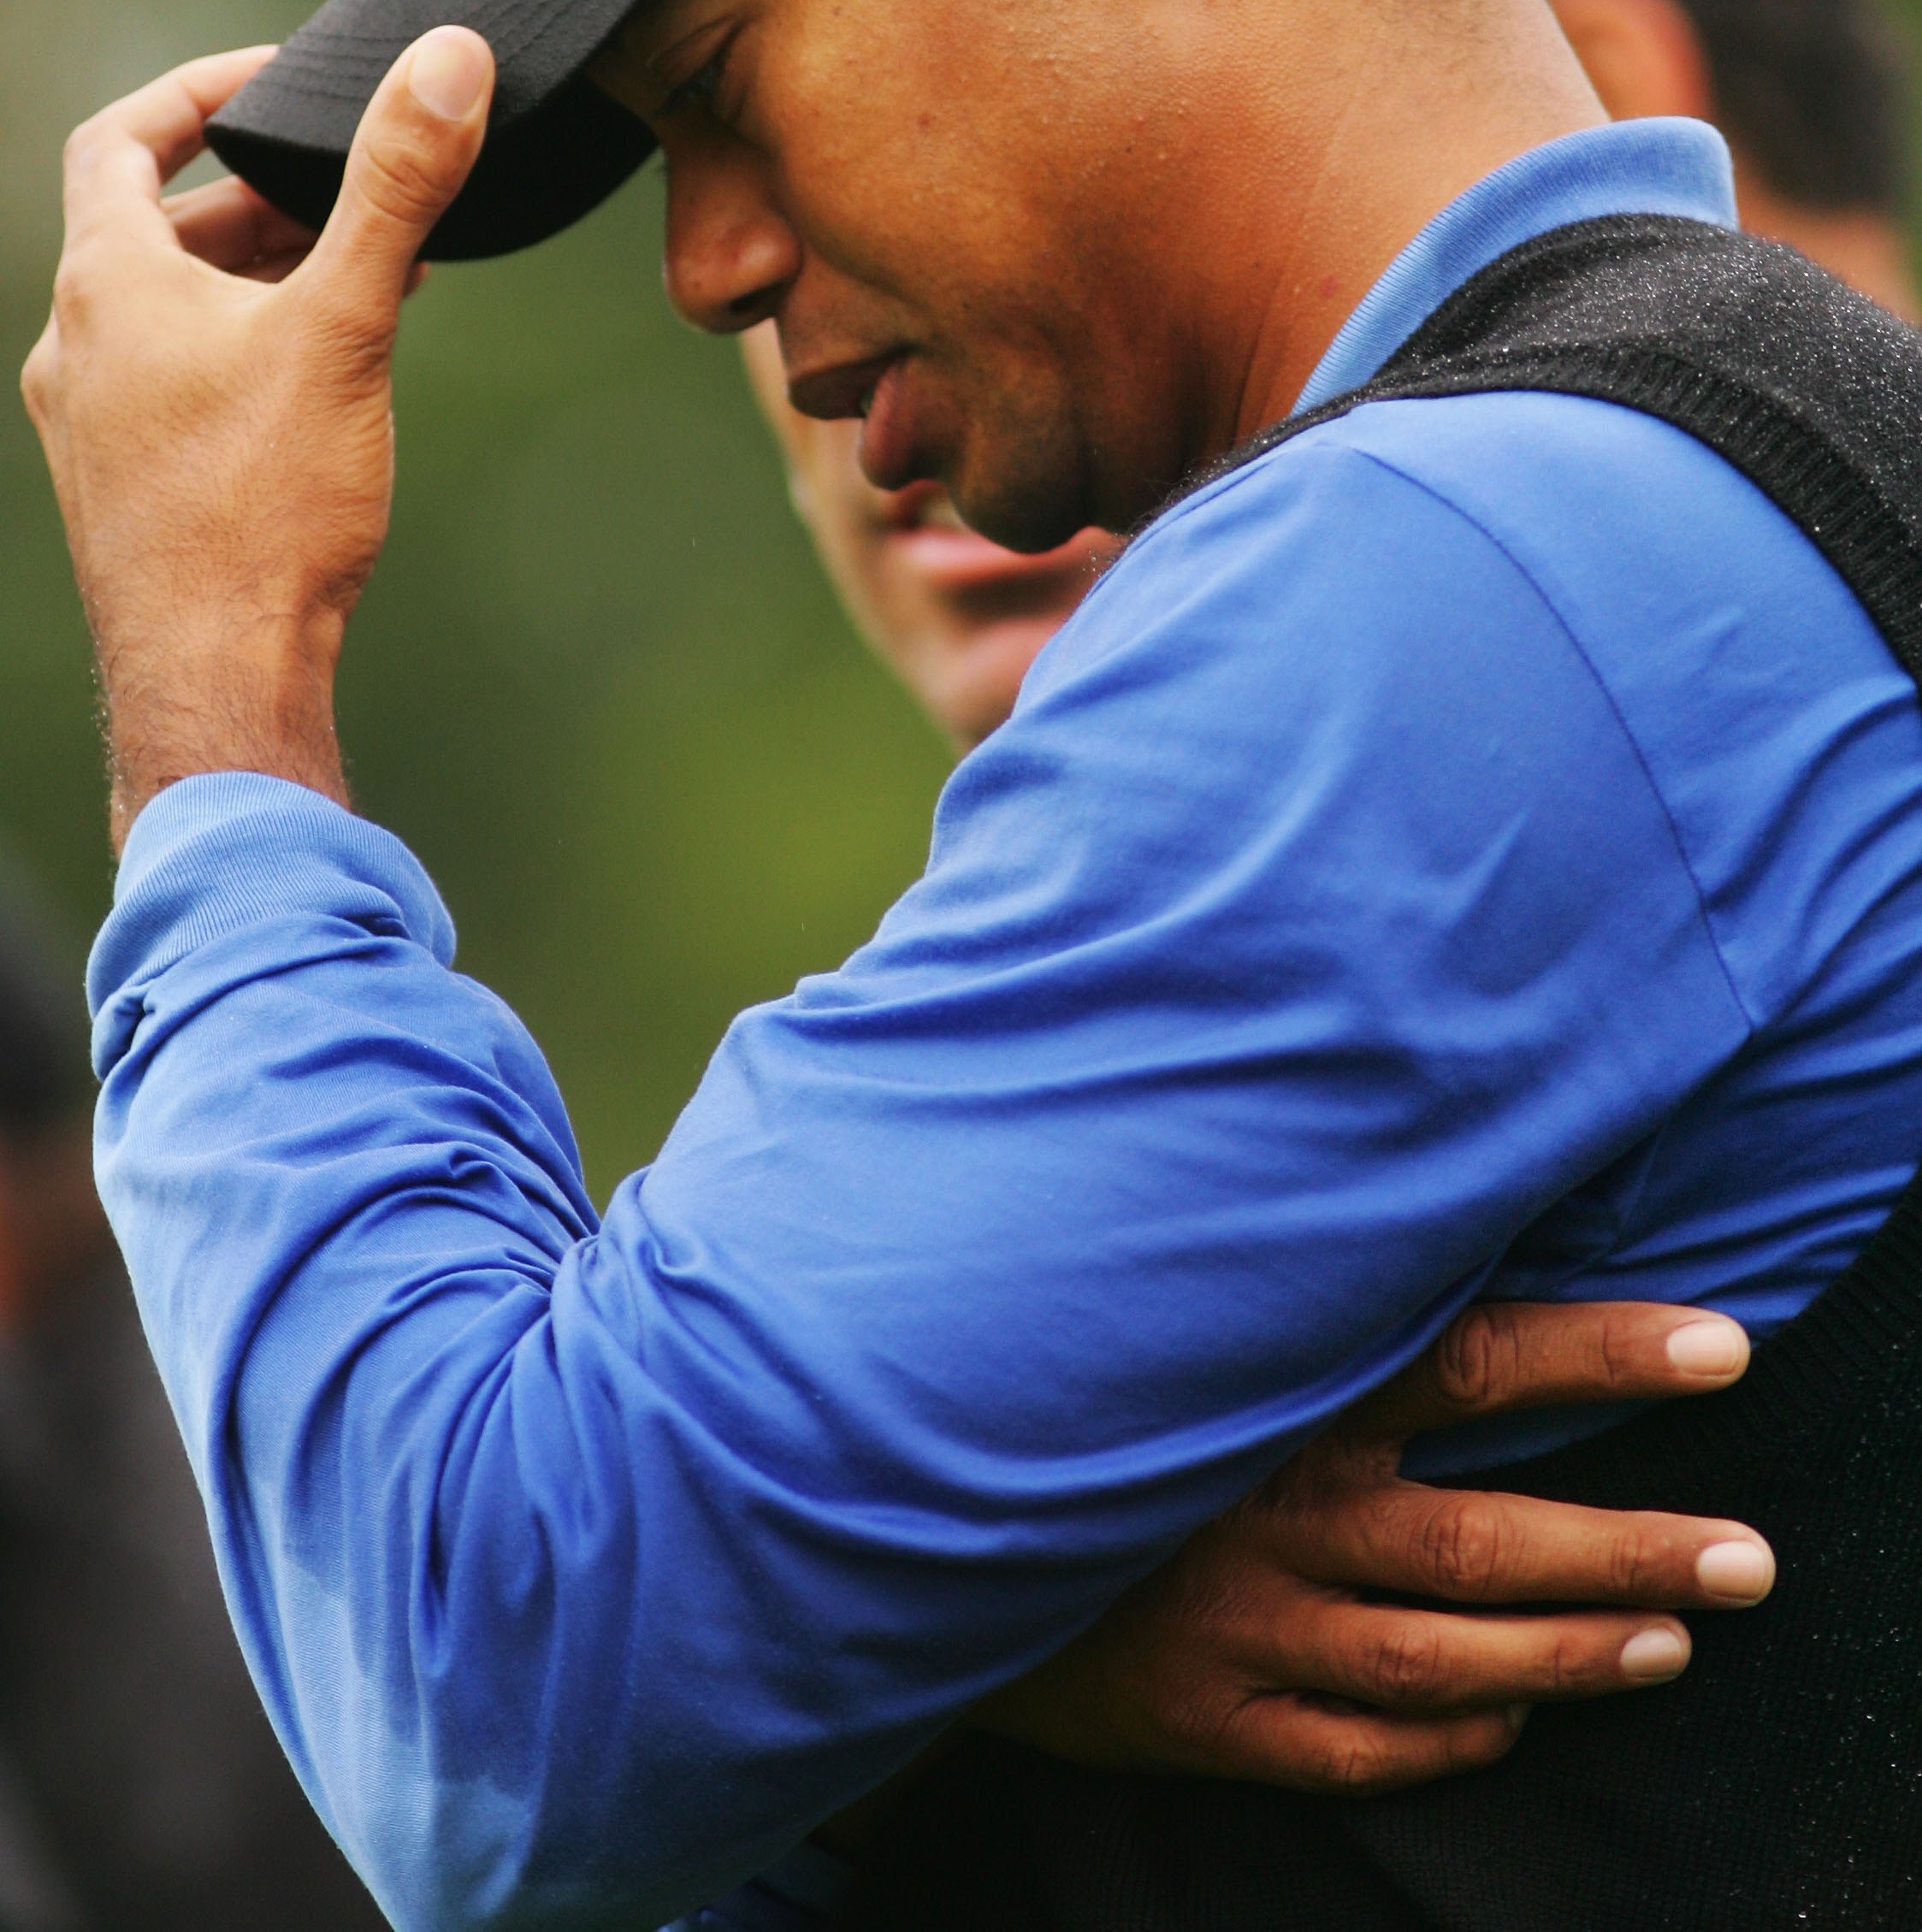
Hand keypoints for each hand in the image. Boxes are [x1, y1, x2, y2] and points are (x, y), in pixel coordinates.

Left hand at [23, 31, 493, 848]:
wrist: (218, 676)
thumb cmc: (266, 507)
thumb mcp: (346, 326)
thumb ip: (396, 187)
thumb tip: (450, 57)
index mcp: (107, 283)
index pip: (122, 136)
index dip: (198, 93)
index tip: (280, 83)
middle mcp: (77, 345)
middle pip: (158, 227)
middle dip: (262, 200)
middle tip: (358, 197)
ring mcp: (91, 423)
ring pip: (170, 310)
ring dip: (258, 281)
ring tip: (364, 286)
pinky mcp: (122, 489)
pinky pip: (175, 382)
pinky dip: (242, 351)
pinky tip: (324, 389)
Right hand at [976, 1300, 1773, 1793]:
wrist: (910, 1510)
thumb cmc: (1080, 1387)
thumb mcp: (1181, 1316)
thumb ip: (1299, 1281)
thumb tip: (1421, 1193)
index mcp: (1277, 1394)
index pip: (1467, 1359)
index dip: (1599, 1355)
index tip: (1723, 1348)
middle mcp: (1268, 1509)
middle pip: (1484, 1540)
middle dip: (1630, 1549)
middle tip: (1751, 1561)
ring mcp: (1235, 1625)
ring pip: (1438, 1660)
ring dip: (1568, 1653)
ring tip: (1673, 1642)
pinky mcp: (1199, 1717)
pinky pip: (1352, 1751)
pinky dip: (1449, 1743)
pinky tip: (1516, 1719)